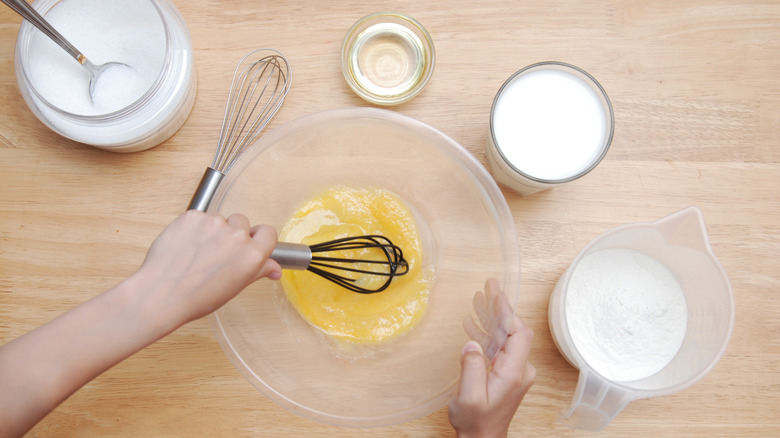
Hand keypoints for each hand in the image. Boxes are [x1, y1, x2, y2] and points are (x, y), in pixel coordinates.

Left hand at [135, 210, 281, 326]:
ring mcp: (213, 223)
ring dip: (211, 230)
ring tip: (196, 252)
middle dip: (232, 233)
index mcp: (252, 255)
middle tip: (216, 252)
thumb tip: (274, 269)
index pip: (268, 233)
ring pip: (218, 219)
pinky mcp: (192, 216)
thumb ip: (257, 271)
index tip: (250, 243)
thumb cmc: (196, 297)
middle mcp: (236, 235)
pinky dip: (193, 228)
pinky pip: (198, 217)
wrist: (161, 293)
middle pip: (242, 222)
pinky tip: (184, 246)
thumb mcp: (234, 287)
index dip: (259, 238)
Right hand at [448, 279, 535, 437]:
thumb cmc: (476, 423)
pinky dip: (489, 333)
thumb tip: (472, 343)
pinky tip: (475, 324)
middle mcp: (518, 370)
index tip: (497, 294)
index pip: (519, 333)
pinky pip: (500, 347)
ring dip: (493, 318)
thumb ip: (472, 367)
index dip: (509, 312)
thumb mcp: (469, 397)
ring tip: (479, 300)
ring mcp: (514, 372)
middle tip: (489, 286)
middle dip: (501, 308)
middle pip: (515, 331)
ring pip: (507, 337)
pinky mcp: (506, 374)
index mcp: (513, 373)